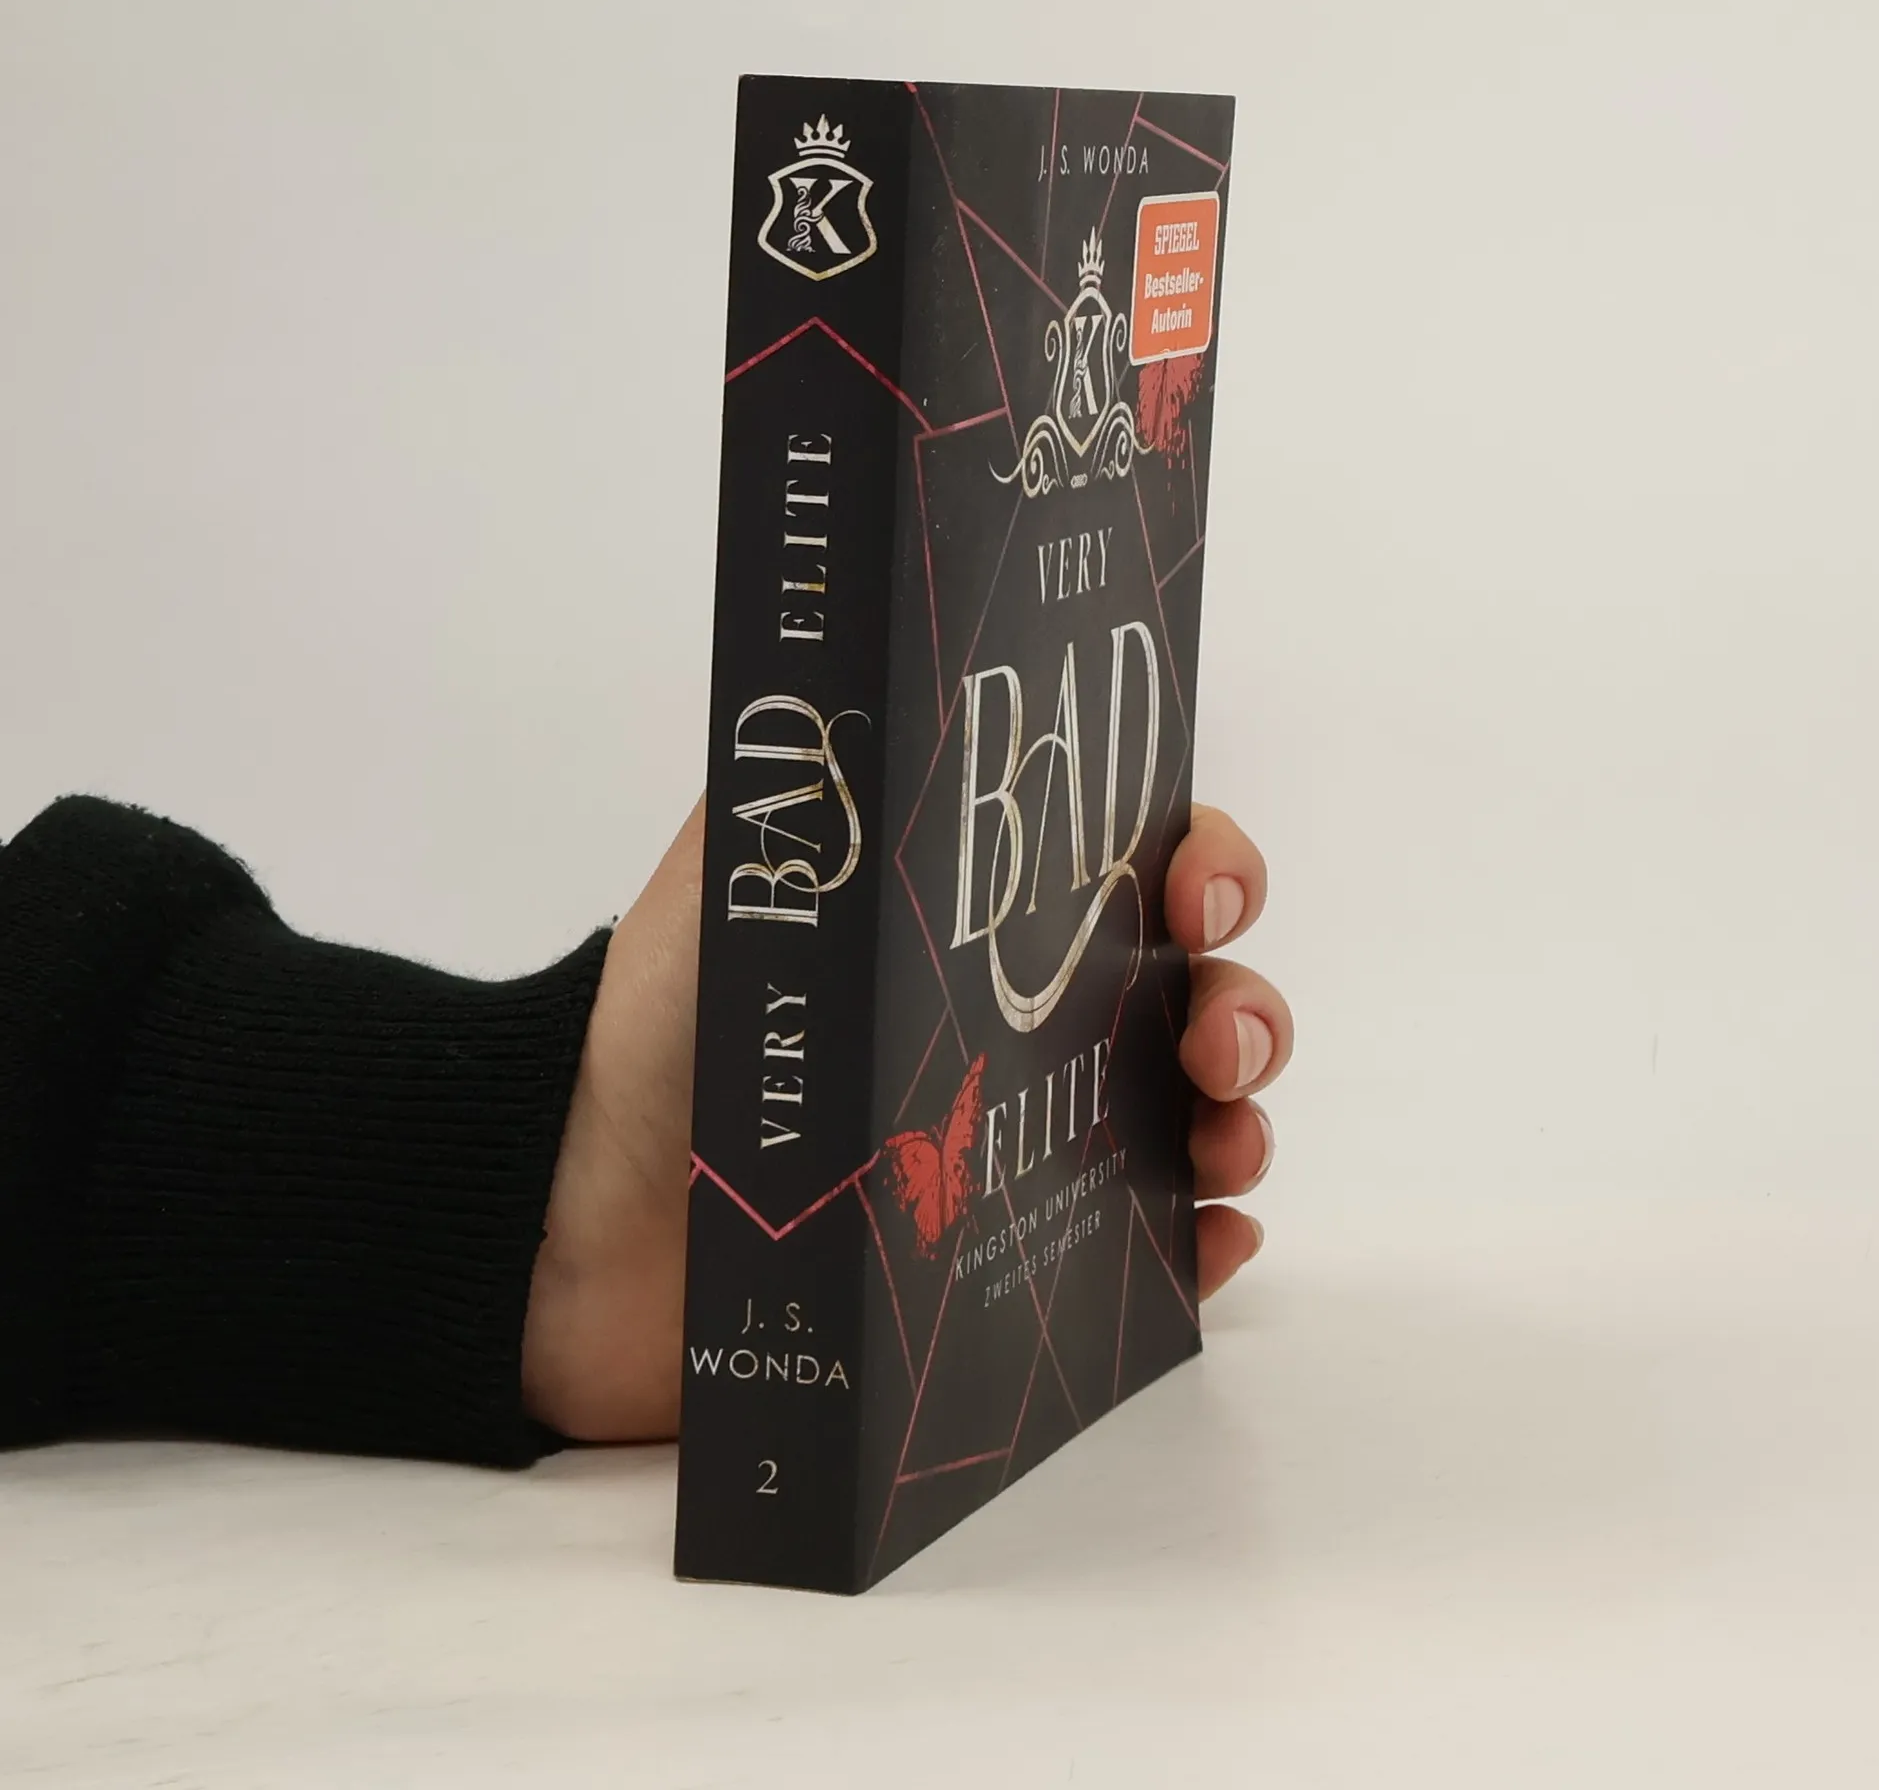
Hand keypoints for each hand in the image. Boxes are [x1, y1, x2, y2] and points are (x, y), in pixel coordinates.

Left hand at [521, 796, 1290, 1441]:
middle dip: (1243, 1001)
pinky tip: (1210, 1238)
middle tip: (1210, 1034)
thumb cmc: (665, 1026)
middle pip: (1189, 996)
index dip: (1205, 865)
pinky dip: (1201, 1244)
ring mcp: (1020, 1143)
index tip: (1196, 891)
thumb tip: (893, 671)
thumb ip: (825, 778)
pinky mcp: (1001, 1264)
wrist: (578, 1214)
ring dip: (1242, 1117)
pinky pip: (1141, 1254)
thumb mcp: (744, 864)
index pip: (1135, 872)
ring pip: (1188, 1118)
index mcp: (977, 918)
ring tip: (1221, 1138)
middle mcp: (1019, 1022)